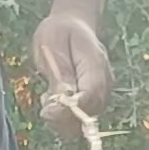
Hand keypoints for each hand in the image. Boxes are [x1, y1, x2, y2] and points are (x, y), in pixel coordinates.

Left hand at [32, 8, 111, 149]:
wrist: (72, 25)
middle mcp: (104, 84)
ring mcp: (100, 95)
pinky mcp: (92, 103)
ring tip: (48, 95)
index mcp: (96, 65)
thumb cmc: (60, 31)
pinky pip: (78, 122)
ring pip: (82, 124)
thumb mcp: (53, 45)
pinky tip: (53, 101)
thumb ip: (59, 74)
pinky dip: (62, 119)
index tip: (46, 110)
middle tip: (44, 99)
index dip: (69, 110)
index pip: (89, 97)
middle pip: (88, 115)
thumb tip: (62, 102)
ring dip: (60, 120)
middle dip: (61, 118)